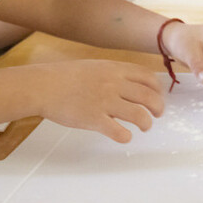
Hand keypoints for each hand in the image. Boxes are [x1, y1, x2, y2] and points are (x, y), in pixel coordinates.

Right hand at [32, 59, 164, 142]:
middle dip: (157, 107)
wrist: (44, 86)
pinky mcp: (94, 119)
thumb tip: (129, 82)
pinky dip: (126, 136)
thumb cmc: (65, 76)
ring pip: (139, 115)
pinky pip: (119, 131)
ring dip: (146, 123)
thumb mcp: (94, 66)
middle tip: (157, 114)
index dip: (157, 89)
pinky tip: (124, 136)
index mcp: (114, 69)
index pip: (147, 78)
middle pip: (148, 97)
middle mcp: (113, 84)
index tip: (158, 96)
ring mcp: (105, 102)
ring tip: (144, 126)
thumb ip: (113, 74)